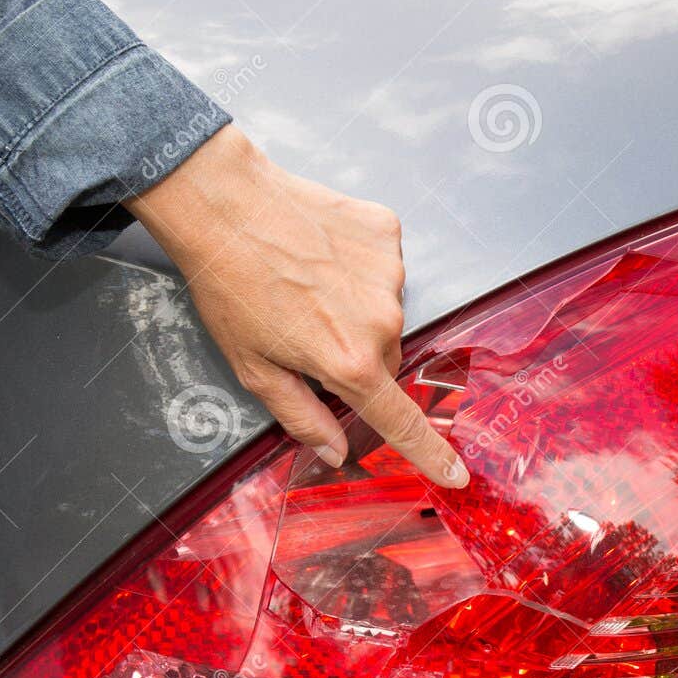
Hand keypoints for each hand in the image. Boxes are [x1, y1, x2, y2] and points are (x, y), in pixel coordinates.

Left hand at [124, 125, 467, 486]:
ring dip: (356, 306)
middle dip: (357, 355)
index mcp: (349, 363)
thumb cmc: (229, 286)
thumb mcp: (254, 368)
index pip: (402, 422)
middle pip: (387, 359)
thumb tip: (335, 453)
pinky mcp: (386, 233)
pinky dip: (358, 264)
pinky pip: (383, 265)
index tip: (457, 474)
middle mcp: (380, 321)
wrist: (221, 203)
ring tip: (307, 281)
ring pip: (385, 310)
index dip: (432, 453)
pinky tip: (321, 251)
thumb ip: (301, 417)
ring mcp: (389, 272)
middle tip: (308, 328)